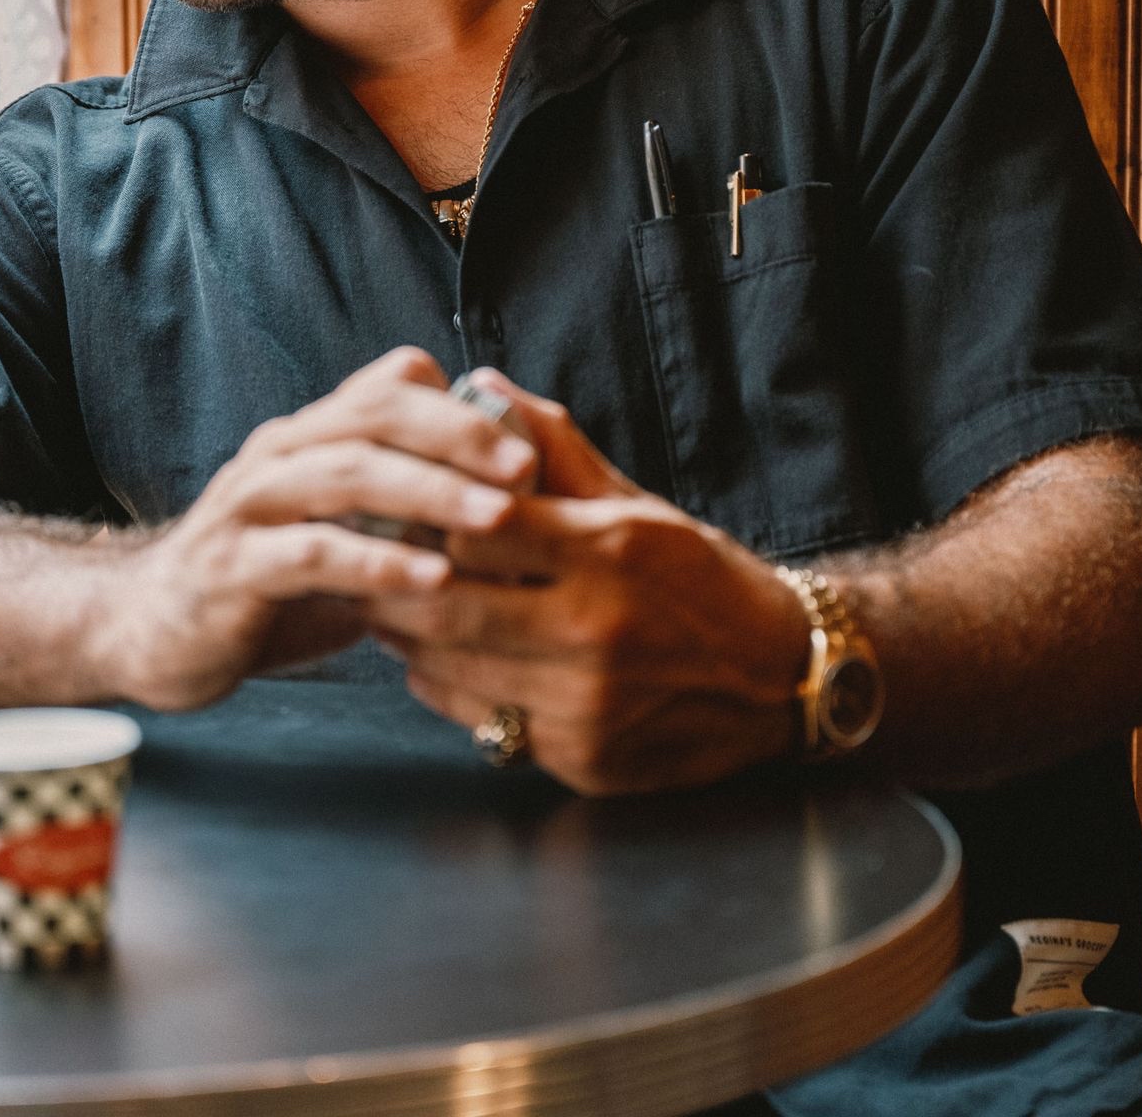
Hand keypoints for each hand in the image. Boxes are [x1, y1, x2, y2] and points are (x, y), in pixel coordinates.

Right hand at [104, 349, 538, 709]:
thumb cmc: (271, 581)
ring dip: (430, 492)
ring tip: (498, 519)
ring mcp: (250, 506)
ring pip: (346, 474)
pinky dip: (376, 561)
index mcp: (313, 435)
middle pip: (375, 415)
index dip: (461, 407)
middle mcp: (281, 453)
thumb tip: (512, 503)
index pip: (390, 385)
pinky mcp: (229, 567)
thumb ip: (405, 508)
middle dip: (458, 437)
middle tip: (527, 470)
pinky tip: (431, 580)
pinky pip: (310, 553)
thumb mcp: (344, 531)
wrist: (152, 631)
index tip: (530, 443)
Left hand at [367, 373, 812, 793]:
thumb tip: (483, 382)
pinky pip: (480, 721)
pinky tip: (442, 660)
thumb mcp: (635, 505)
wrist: (781, 679)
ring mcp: (586, 703)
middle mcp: (596, 629)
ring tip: (388, 608)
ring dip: (406, 639)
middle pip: (444, 606)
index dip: (428, 514)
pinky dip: (448, 687)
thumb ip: (554, 448)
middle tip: (361, 564)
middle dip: (390, 585)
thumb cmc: (699, 578)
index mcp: (609, 550)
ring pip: (449, 671)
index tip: (399, 505)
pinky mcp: (581, 759)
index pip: (474, 525)